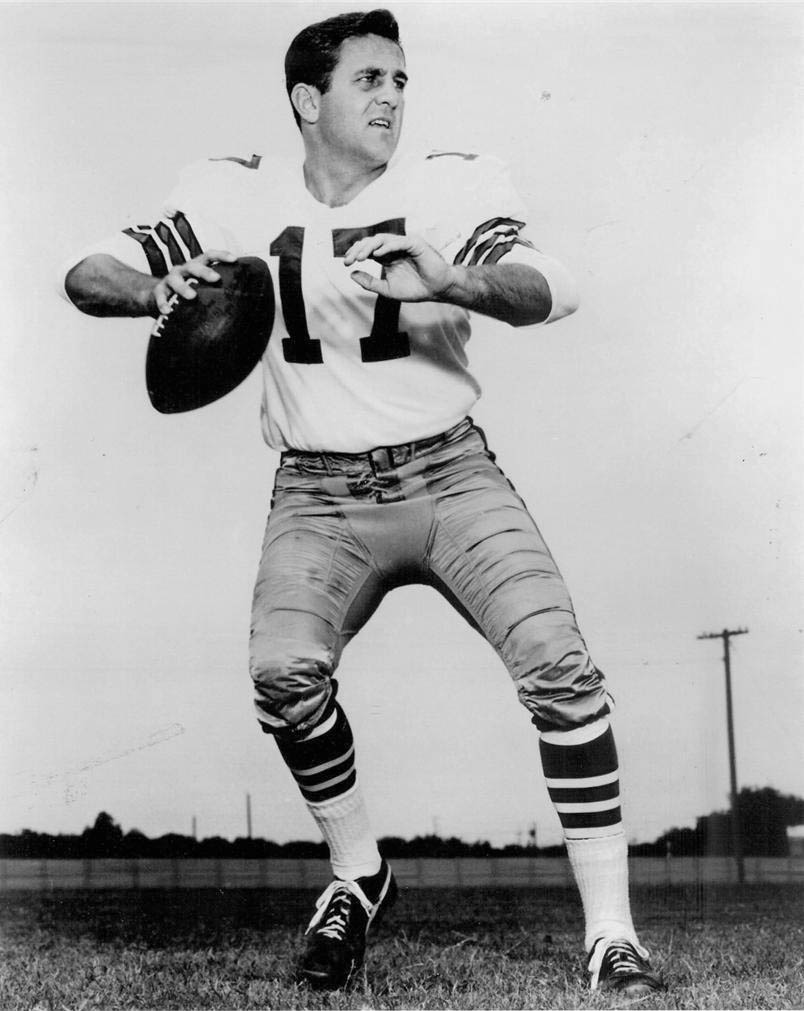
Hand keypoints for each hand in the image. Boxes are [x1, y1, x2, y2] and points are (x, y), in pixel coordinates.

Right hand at [150, 249, 236, 315]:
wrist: (158, 294)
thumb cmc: (188, 290)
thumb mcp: (202, 286)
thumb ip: (216, 289)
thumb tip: (243, 301)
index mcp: (196, 266)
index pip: (209, 256)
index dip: (221, 255)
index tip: (234, 259)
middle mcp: (183, 270)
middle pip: (193, 266)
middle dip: (204, 271)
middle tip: (216, 278)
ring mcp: (170, 279)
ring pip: (175, 280)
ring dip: (183, 287)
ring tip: (192, 296)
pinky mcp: (159, 291)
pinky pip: (160, 296)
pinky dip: (163, 303)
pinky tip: (167, 311)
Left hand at [343, 233, 457, 302]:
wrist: (436, 290)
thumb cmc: (415, 289)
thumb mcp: (387, 289)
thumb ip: (370, 283)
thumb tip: (351, 274)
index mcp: (386, 256)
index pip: (366, 250)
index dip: (355, 254)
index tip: (345, 263)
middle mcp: (393, 248)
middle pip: (371, 241)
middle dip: (358, 249)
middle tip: (349, 260)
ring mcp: (403, 244)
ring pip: (382, 238)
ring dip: (369, 246)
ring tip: (360, 257)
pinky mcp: (415, 243)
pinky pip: (398, 241)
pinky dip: (387, 246)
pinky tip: (377, 254)